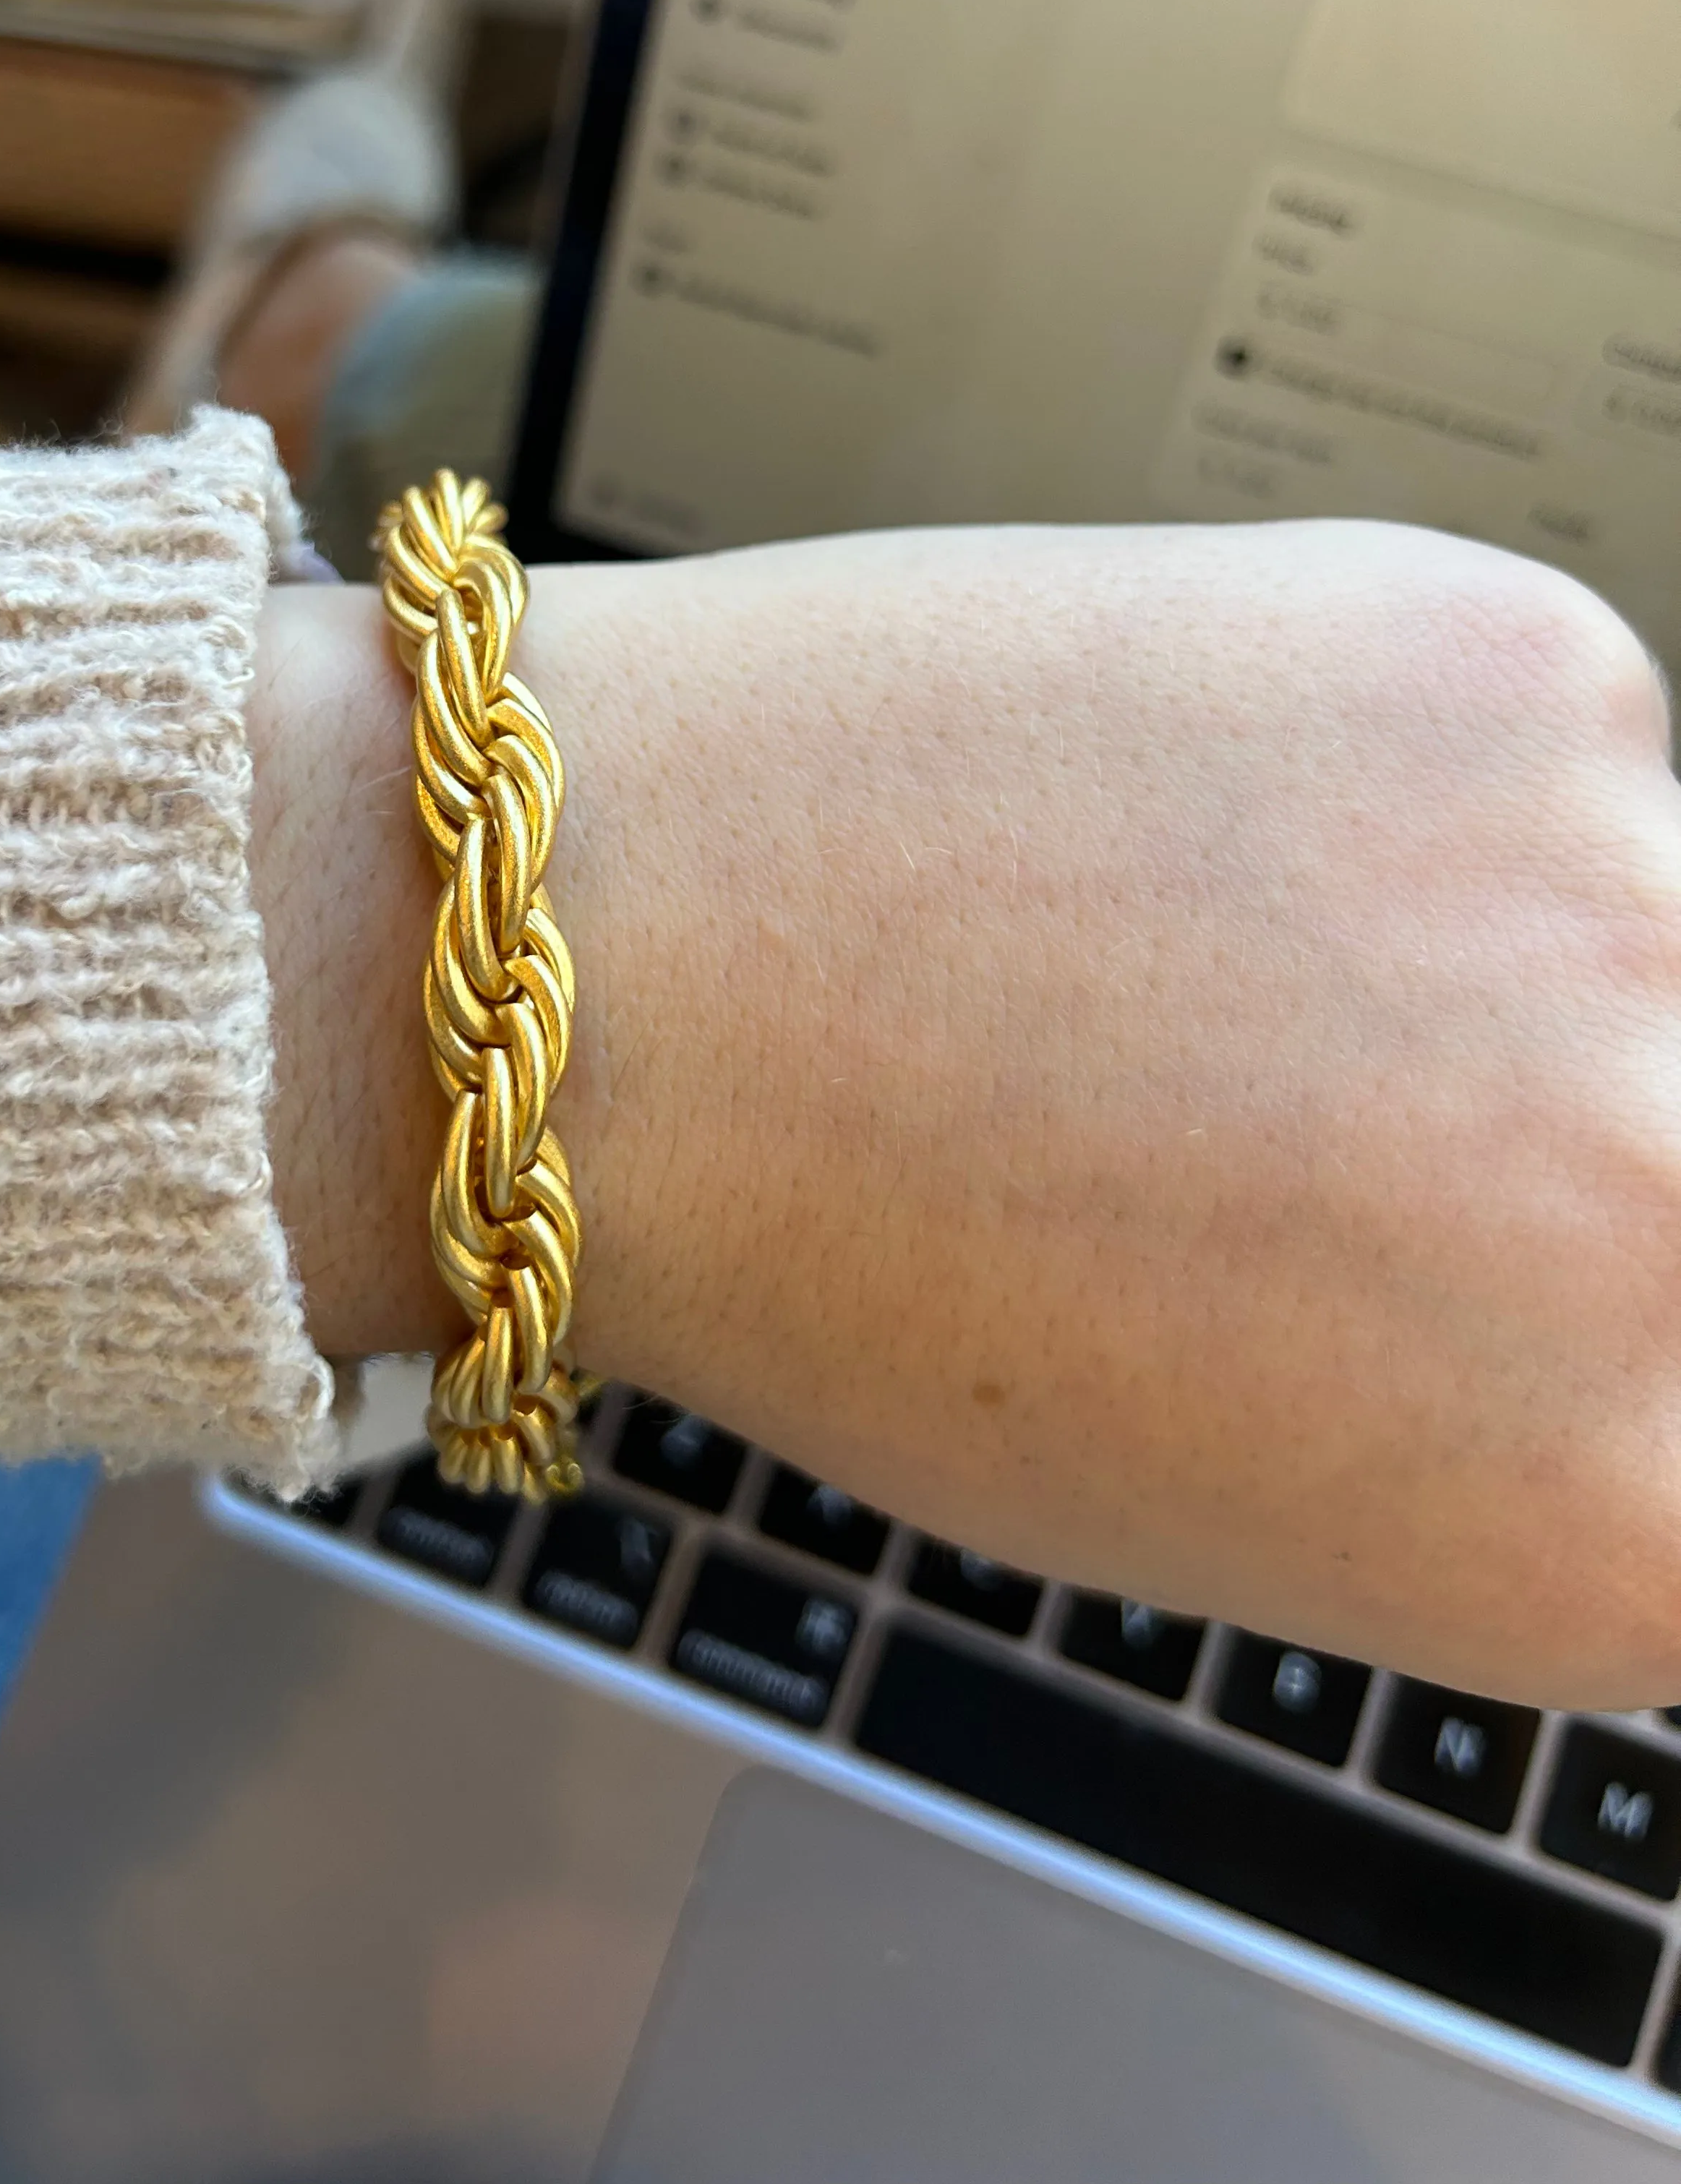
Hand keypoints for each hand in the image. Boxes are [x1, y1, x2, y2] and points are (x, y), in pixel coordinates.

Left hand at [253, 518, 1680, 1705]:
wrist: (609, 968)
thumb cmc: (851, 1270)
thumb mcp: (1233, 1484)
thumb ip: (1499, 1424)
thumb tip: (1624, 1306)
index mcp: (1613, 1524)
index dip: (1611, 1335)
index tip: (1500, 1260)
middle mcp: (1680, 1216)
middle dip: (1552, 1131)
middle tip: (1340, 1091)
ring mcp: (1624, 903)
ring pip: (1642, 923)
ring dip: (1486, 936)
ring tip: (1218, 939)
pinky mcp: (1528, 659)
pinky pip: (1551, 739)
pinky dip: (1407, 767)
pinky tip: (1187, 798)